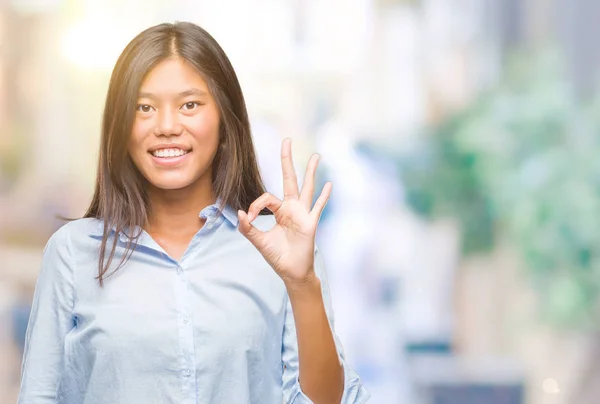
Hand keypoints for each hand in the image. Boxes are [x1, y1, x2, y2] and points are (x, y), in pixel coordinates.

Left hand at [237, 138, 331, 285]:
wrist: (291, 272)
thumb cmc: (277, 256)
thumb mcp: (259, 241)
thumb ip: (248, 227)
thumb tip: (241, 212)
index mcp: (279, 211)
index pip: (266, 197)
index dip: (256, 205)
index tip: (250, 218)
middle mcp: (292, 208)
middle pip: (289, 179)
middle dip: (286, 160)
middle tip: (286, 140)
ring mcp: (303, 214)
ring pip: (307, 188)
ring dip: (311, 172)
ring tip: (316, 155)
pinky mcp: (310, 223)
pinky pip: (318, 207)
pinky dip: (324, 197)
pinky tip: (329, 184)